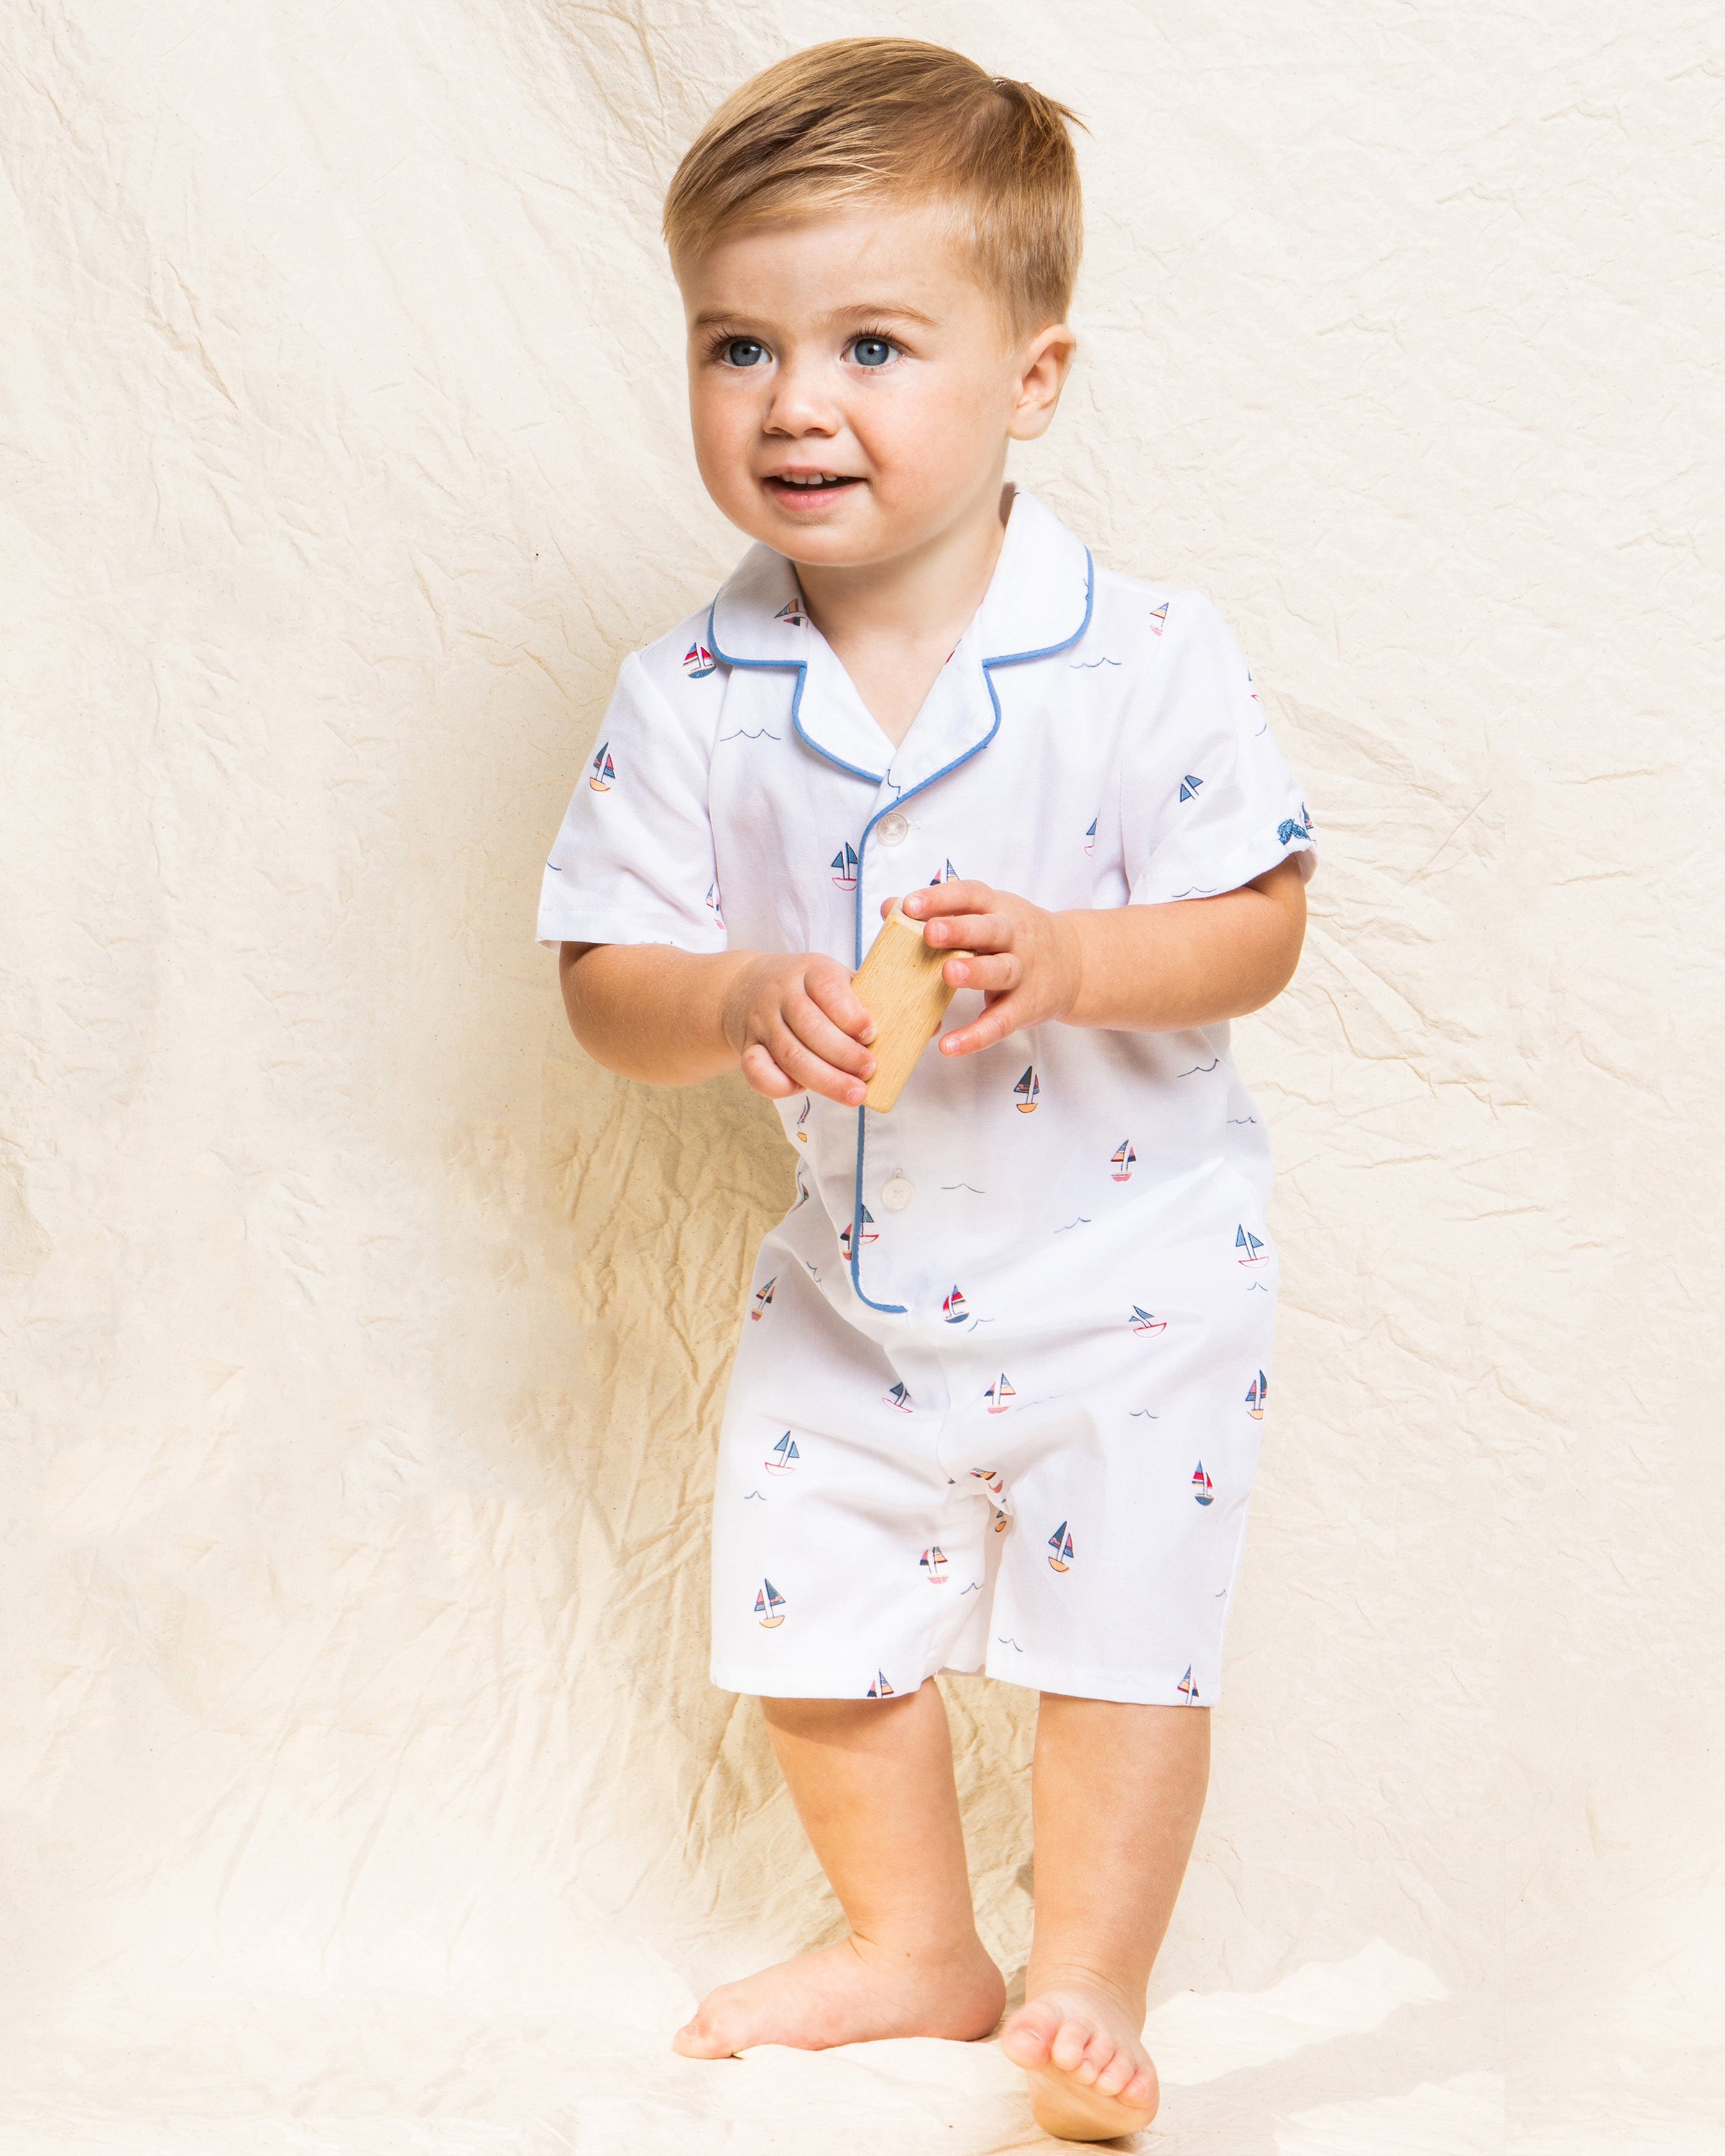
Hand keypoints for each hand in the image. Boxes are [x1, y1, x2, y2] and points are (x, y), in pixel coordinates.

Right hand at [721, 951, 877, 1105]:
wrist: (746, 986)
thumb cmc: (806, 988)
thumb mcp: (833, 977)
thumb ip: (864, 999)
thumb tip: (919, 1028)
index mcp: (811, 971)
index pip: (827, 989)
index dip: (850, 1014)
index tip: (872, 1034)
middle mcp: (782, 994)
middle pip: (810, 1027)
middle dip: (844, 1054)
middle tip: (869, 1071)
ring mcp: (763, 1022)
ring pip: (790, 1055)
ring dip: (825, 1079)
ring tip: (854, 1093)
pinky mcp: (748, 1048)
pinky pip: (757, 1071)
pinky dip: (779, 1086)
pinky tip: (803, 1091)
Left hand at [894, 880, 1082, 1055]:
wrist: (1075, 964)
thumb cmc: (1012, 937)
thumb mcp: (984, 915)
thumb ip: (939, 912)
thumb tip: (889, 907)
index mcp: (998, 908)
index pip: (969, 896)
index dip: (940, 899)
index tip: (910, 905)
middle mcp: (1014, 936)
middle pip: (989, 930)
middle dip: (960, 930)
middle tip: (930, 933)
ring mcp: (1023, 971)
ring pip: (1001, 970)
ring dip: (976, 972)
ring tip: (948, 974)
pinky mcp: (1027, 1007)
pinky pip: (1001, 1022)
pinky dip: (976, 1035)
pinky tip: (949, 1046)